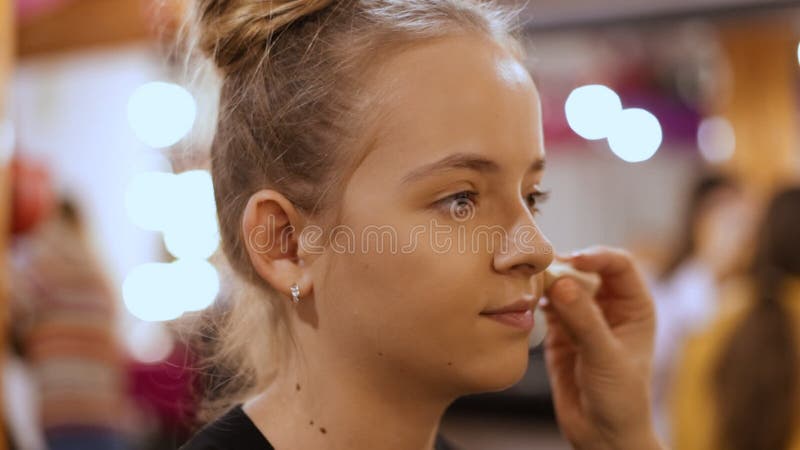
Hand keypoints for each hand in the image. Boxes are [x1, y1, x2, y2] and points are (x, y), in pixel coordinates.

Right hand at [541, 247, 661, 449]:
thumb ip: (584, 320)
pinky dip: (535, 300)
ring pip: (562, 285)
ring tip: (528, 285)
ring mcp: (583, 317)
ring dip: (546, 282)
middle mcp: (609, 306)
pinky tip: (526, 302)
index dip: (596, 257)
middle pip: (585, 270)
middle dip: (564, 267)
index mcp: (634, 306)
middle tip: (540, 270)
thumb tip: (561, 283)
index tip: (572, 261)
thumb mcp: (606, 358)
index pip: (618, 264)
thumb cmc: (621, 399)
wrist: (601, 435)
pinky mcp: (560, 331)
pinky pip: (546, 305)